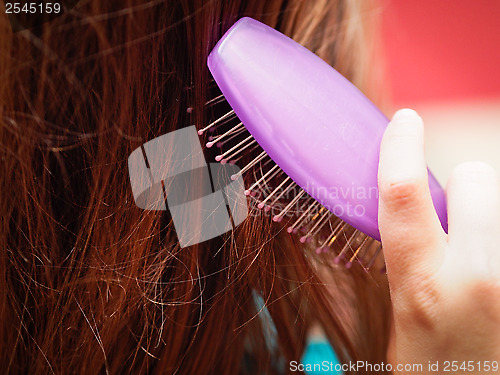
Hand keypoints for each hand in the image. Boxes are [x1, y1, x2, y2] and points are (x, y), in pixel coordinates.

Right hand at [378, 109, 499, 373]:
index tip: (404, 121)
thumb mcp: (402, 309)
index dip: (400, 147)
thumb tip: (415, 200)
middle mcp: (479, 279)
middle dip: (463, 187)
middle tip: (456, 223)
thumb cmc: (434, 364)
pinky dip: (499, 236)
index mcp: (420, 287)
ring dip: (490, 215)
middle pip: (477, 176)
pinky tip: (496, 277)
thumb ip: (409, 253)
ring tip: (483, 260)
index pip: (403, 194)